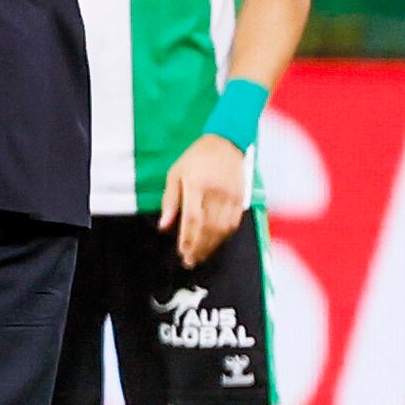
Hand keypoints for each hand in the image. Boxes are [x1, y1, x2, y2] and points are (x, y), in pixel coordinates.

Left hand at [163, 131, 255, 263]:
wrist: (225, 143)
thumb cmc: (195, 158)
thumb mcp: (175, 174)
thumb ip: (169, 201)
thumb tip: (164, 226)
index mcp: (196, 185)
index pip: (193, 218)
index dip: (188, 239)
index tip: (182, 252)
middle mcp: (215, 193)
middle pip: (209, 228)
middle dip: (199, 248)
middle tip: (190, 261)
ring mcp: (231, 196)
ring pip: (222, 229)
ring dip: (212, 246)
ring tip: (201, 256)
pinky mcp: (241, 199)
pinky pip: (234, 223)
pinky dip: (224, 236)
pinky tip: (215, 243)